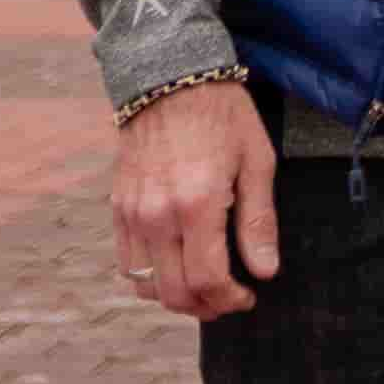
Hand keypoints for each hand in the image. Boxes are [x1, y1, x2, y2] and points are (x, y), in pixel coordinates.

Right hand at [111, 80, 282, 321]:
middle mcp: (158, 215)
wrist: (169, 77)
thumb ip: (259, 221)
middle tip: (228, 299)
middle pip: (174, 292)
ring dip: (175, 297)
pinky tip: (175, 265)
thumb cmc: (221, 115)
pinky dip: (149, 277)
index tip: (248, 296)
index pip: (207, 279)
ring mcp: (132, 214)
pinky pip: (126, 263)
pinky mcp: (118, 208)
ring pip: (144, 285)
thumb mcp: (257, 161)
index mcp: (197, 204)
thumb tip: (265, 270)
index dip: (229, 299)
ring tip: (203, 287)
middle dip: (205, 306)